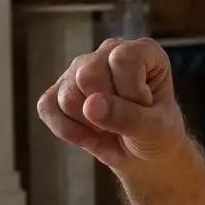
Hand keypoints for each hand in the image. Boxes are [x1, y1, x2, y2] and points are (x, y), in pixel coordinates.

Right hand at [37, 38, 186, 172]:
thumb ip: (128, 116)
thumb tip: (90, 105)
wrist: (141, 153)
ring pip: (68, 94)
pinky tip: (89, 136)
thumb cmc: (157, 134)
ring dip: (88, 123)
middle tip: (124, 120)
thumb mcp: (154, 128)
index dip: (130, 91)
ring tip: (109, 126)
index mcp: (144, 51)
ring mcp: (82, 68)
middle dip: (106, 109)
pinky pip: (47, 107)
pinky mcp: (59, 89)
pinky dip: (66, 130)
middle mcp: (110, 51)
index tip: (144, 107)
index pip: (123, 59)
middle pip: (88, 74)